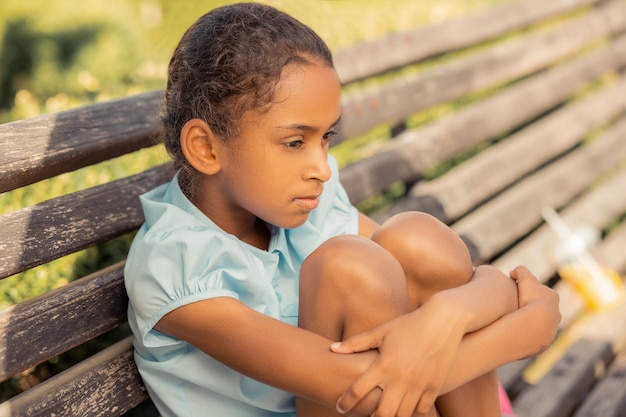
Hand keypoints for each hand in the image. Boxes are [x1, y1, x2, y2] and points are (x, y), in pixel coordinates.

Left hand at [331, 296, 467, 416]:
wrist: (444, 320)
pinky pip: (421, 409)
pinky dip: (412, 410)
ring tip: (384, 411)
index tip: (340, 406)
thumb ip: (356, 343)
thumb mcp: (382, 331)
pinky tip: (406, 406)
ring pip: (402, 415)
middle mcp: (401, 378)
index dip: (346, 402)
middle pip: (382, 413)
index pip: (358, 390)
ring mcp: (419, 385)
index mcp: (384, 364)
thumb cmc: (409, 324)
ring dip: (392, 416)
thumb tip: (333, 348)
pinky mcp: (435, 386)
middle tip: (366, 414)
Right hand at [510, 266, 560, 354]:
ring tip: (515, 322)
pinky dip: (526, 334)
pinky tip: (516, 332)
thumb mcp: (525, 279)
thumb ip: (520, 271)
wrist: (537, 323)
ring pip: (540, 324)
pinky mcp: (543, 342)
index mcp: (552, 297)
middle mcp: (555, 314)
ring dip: (530, 323)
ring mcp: (551, 329)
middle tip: (517, 307)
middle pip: (543, 308)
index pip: (540, 292)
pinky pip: (533, 337)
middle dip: (532, 307)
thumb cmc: (531, 299)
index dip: (528, 290)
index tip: (517, 292)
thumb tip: (513, 272)